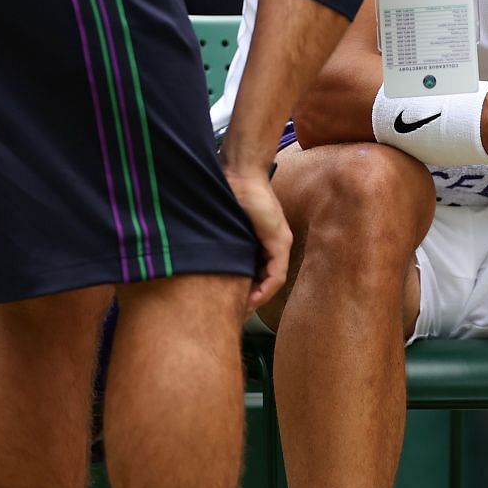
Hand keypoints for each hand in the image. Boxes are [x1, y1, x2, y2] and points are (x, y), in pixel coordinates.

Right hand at [224, 167, 291, 311]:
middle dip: (253, 299)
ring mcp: (279, 240)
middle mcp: (276, 241)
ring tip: (243, 310)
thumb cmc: (230, 195)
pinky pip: (277, 274)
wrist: (240, 174)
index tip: (233, 304)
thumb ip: (225, 242)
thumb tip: (208, 261)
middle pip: (269, 280)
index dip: (248, 291)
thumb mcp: (227, 225)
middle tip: (237, 313)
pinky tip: (253, 299)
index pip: (259, 273)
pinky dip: (265, 288)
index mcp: (262, 239)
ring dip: (259, 297)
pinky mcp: (279, 240)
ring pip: (274, 279)